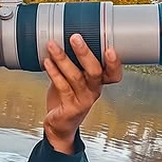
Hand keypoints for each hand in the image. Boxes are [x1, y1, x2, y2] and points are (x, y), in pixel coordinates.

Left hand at [42, 34, 122, 152]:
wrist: (60, 124)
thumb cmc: (67, 98)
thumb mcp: (73, 78)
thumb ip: (71, 62)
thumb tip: (60, 37)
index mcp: (99, 82)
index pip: (113, 73)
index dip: (114, 63)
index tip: (110, 49)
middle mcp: (94, 90)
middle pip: (94, 71)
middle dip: (84, 53)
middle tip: (75, 38)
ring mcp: (83, 100)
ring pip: (75, 77)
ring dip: (63, 59)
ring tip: (53, 46)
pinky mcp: (71, 107)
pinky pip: (63, 87)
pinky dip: (54, 73)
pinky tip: (47, 62)